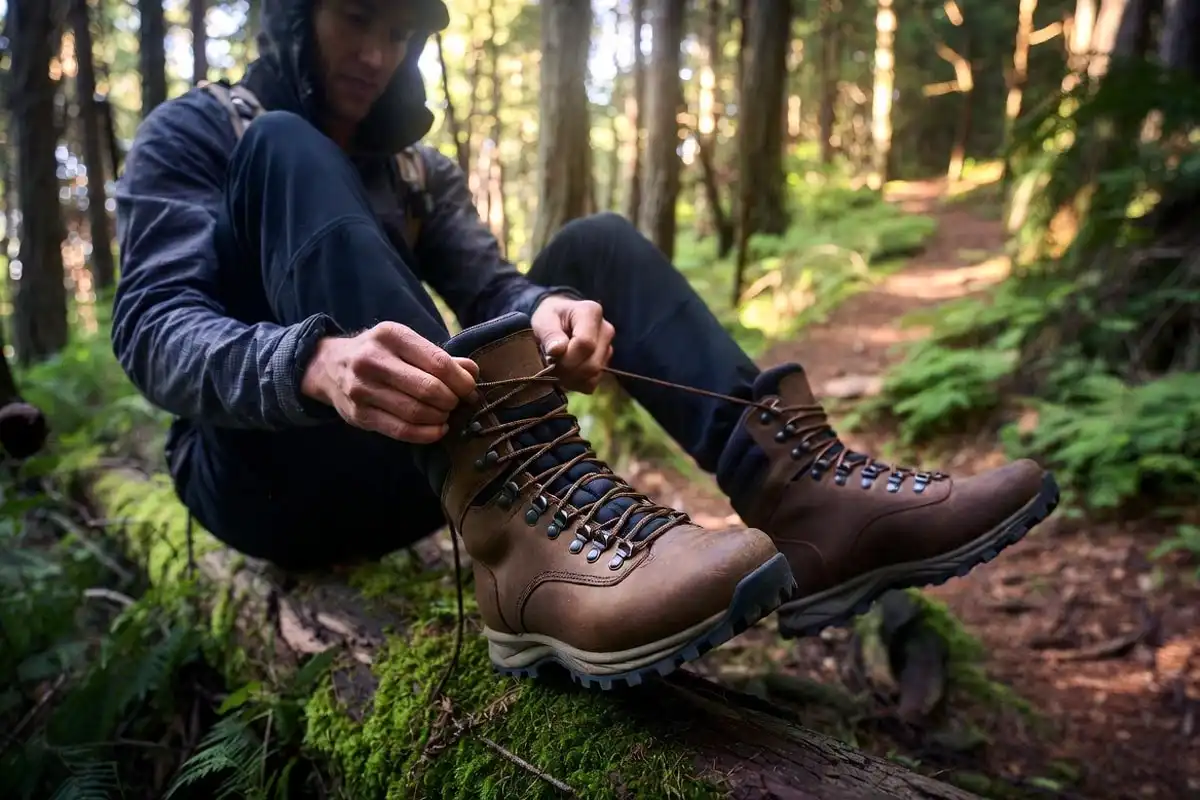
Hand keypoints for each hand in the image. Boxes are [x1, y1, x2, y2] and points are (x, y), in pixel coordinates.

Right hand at [301, 322, 478, 442]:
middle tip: (457, 403)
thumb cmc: (380, 353)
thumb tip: (472, 373)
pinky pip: (401, 431)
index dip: (461, 381)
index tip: (470, 390)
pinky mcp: (359, 415)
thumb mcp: (406, 343)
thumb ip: (440, 357)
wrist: (330, 365)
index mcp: (391, 335)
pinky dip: (427, 434)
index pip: (438, 363)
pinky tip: (436, 429)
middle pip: (429, 389)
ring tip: (445, 415)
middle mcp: (373, 360)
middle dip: (451, 401)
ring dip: (440, 418)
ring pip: (416, 412)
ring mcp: (362, 389)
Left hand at [531, 295, 614, 392]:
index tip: (550, 357)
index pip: (585, 343)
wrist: (559, 320)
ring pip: (593, 375)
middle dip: (568, 370)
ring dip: (571, 378)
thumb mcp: (543, 319)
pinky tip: (566, 373)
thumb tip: (557, 350)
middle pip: (592, 363)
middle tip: (550, 366)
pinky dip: (576, 383)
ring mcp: (608, 348)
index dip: (567, 357)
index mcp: (591, 313)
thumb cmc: (551, 317)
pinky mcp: (605, 364)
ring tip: (557, 368)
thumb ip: (549, 333)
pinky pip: (592, 383)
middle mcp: (605, 330)